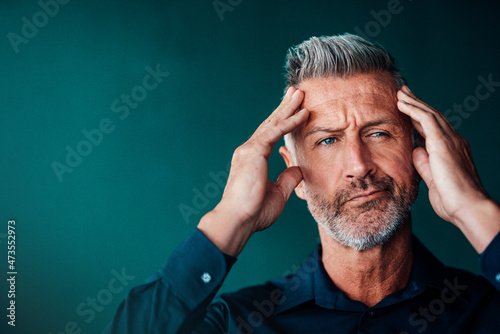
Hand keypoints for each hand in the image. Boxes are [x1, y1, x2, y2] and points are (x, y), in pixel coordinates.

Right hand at [198, 87, 308, 255]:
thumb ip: (288, 178)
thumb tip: (298, 168)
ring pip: (273, 123)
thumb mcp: (278, 194)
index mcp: (252, 160)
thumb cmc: (254, 213)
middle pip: (270, 124)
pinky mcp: (253, 151)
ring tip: (300, 94)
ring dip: (288, 108)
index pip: (270, 136)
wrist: (237, 221)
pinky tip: (302, 113)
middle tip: (295, 92)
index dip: (282, 121)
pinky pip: (275, 132)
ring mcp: (249, 149)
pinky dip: (290, 122)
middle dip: (284, 107)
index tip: (293, 110)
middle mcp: (248, 151)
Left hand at [397, 86, 499, 251]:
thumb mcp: (432, 180)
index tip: (408, 108)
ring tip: (400, 93)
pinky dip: (413, 109)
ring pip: (430, 113)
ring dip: (413, 102)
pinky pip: (427, 119)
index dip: (419, 117)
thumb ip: (424, 164)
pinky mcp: (444, 143)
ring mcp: (451, 140)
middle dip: (417, 103)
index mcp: (451, 150)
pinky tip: (401, 103)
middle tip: (403, 93)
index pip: (433, 128)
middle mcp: (454, 141)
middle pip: (432, 116)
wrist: (468, 207)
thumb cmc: (452, 200)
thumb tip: (415, 151)